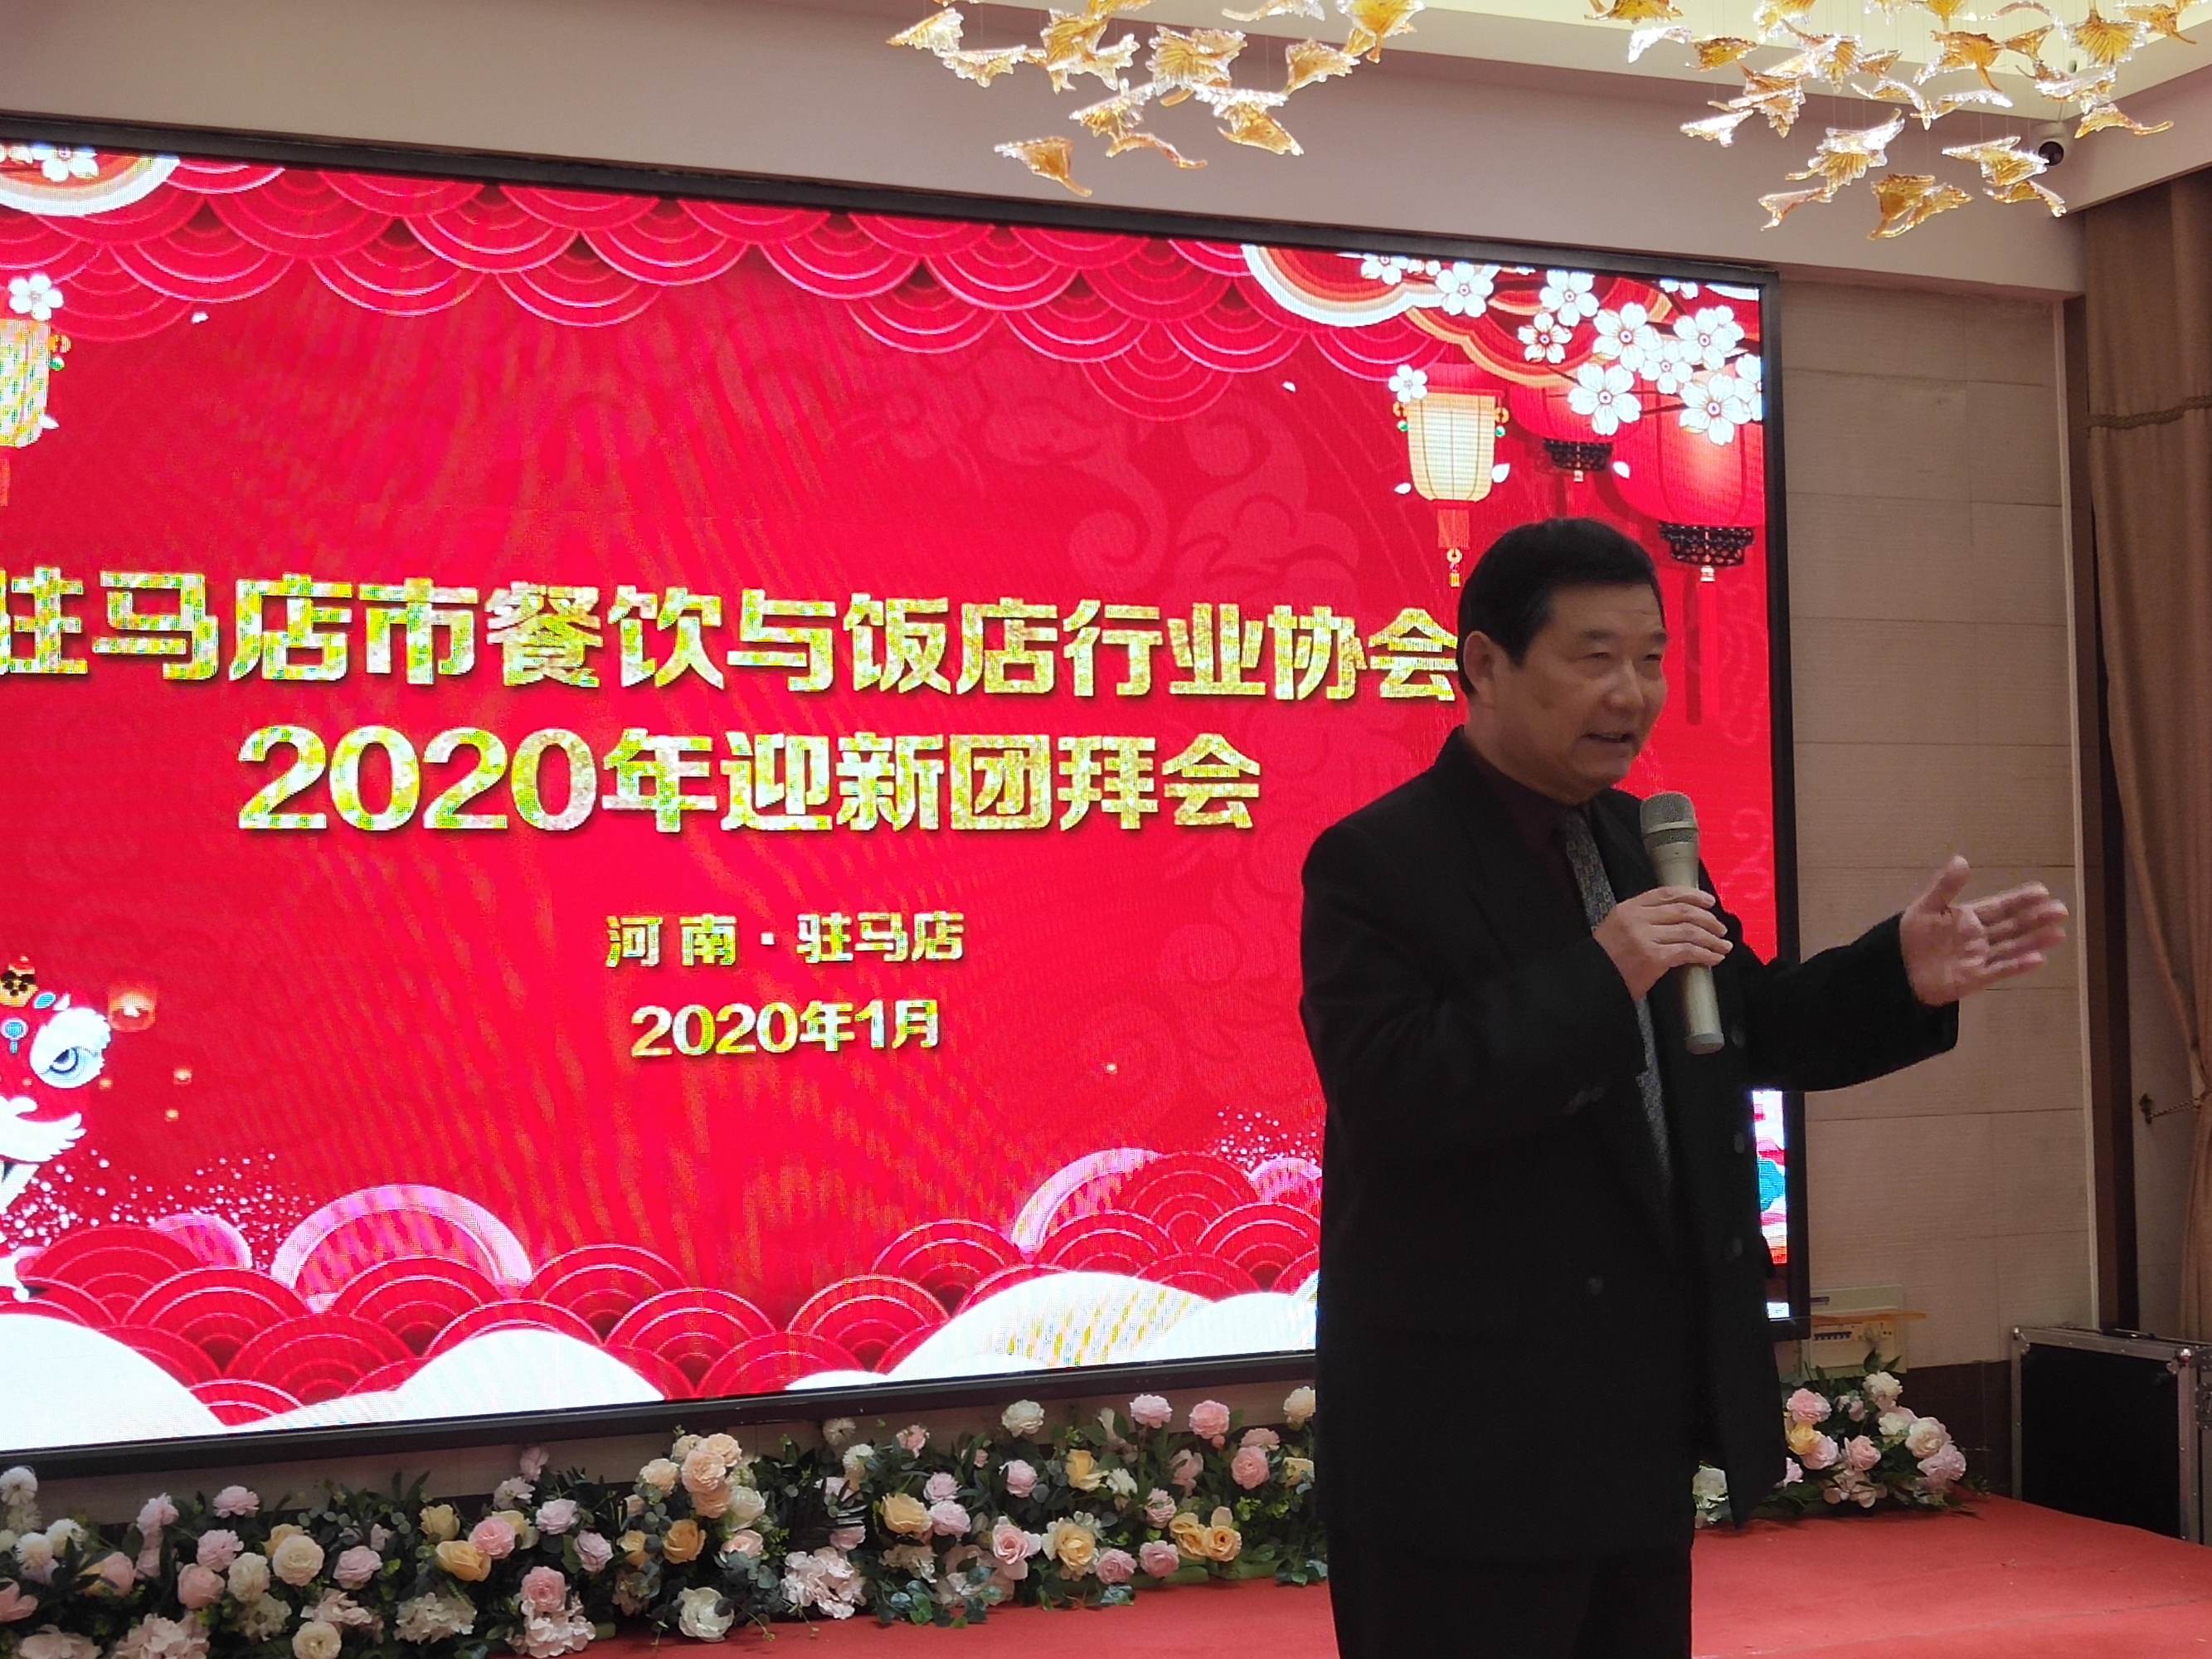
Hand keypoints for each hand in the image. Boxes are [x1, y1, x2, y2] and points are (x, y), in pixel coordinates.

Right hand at [1594, 885, 1731, 999]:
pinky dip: (1705, 954)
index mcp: (1629, 908)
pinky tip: (1714, 958)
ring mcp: (1645, 938)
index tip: (1709, 901)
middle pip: (1683, 911)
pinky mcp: (1654, 958)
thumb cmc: (1606, 960)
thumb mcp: (1618, 928)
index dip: (1692, 895)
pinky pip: (1688, 951)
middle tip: (1720, 928)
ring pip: (1690, 931)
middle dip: (1708, 919)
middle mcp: (1638, 919)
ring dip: (1712, 939)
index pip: (1667, 894)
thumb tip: (1678, 921)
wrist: (1592, 981)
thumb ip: (1643, 920)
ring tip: (1723, 946)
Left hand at [1900, 857, 2069, 1006]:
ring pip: (2012, 947)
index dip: (2020, 899)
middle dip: (2036, 919)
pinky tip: (2038, 959)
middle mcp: (1979, 937)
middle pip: (2012, 926)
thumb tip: (1962, 859)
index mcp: (1969, 918)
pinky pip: (1998, 971)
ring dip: (2035, 941)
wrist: (1896, 968)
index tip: (2043, 890)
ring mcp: (1979, 958)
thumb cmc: (1910, 935)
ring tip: (2059, 933)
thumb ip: (1946, 886)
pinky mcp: (1974, 978)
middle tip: (2061, 910)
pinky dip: (2017, 966)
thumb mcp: (1927, 907)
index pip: (2000, 907)